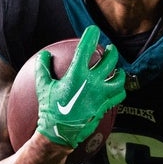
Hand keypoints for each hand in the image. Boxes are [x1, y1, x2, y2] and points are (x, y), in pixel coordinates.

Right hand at [35, 25, 125, 148]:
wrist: (60, 133)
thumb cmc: (50, 109)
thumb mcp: (43, 87)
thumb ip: (43, 68)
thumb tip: (44, 55)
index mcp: (77, 75)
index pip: (86, 49)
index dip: (91, 36)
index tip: (93, 30)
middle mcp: (92, 83)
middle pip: (109, 60)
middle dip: (111, 51)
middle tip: (109, 49)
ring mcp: (101, 95)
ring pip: (119, 78)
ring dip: (119, 71)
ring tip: (116, 69)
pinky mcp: (105, 106)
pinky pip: (119, 94)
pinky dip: (119, 89)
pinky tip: (116, 87)